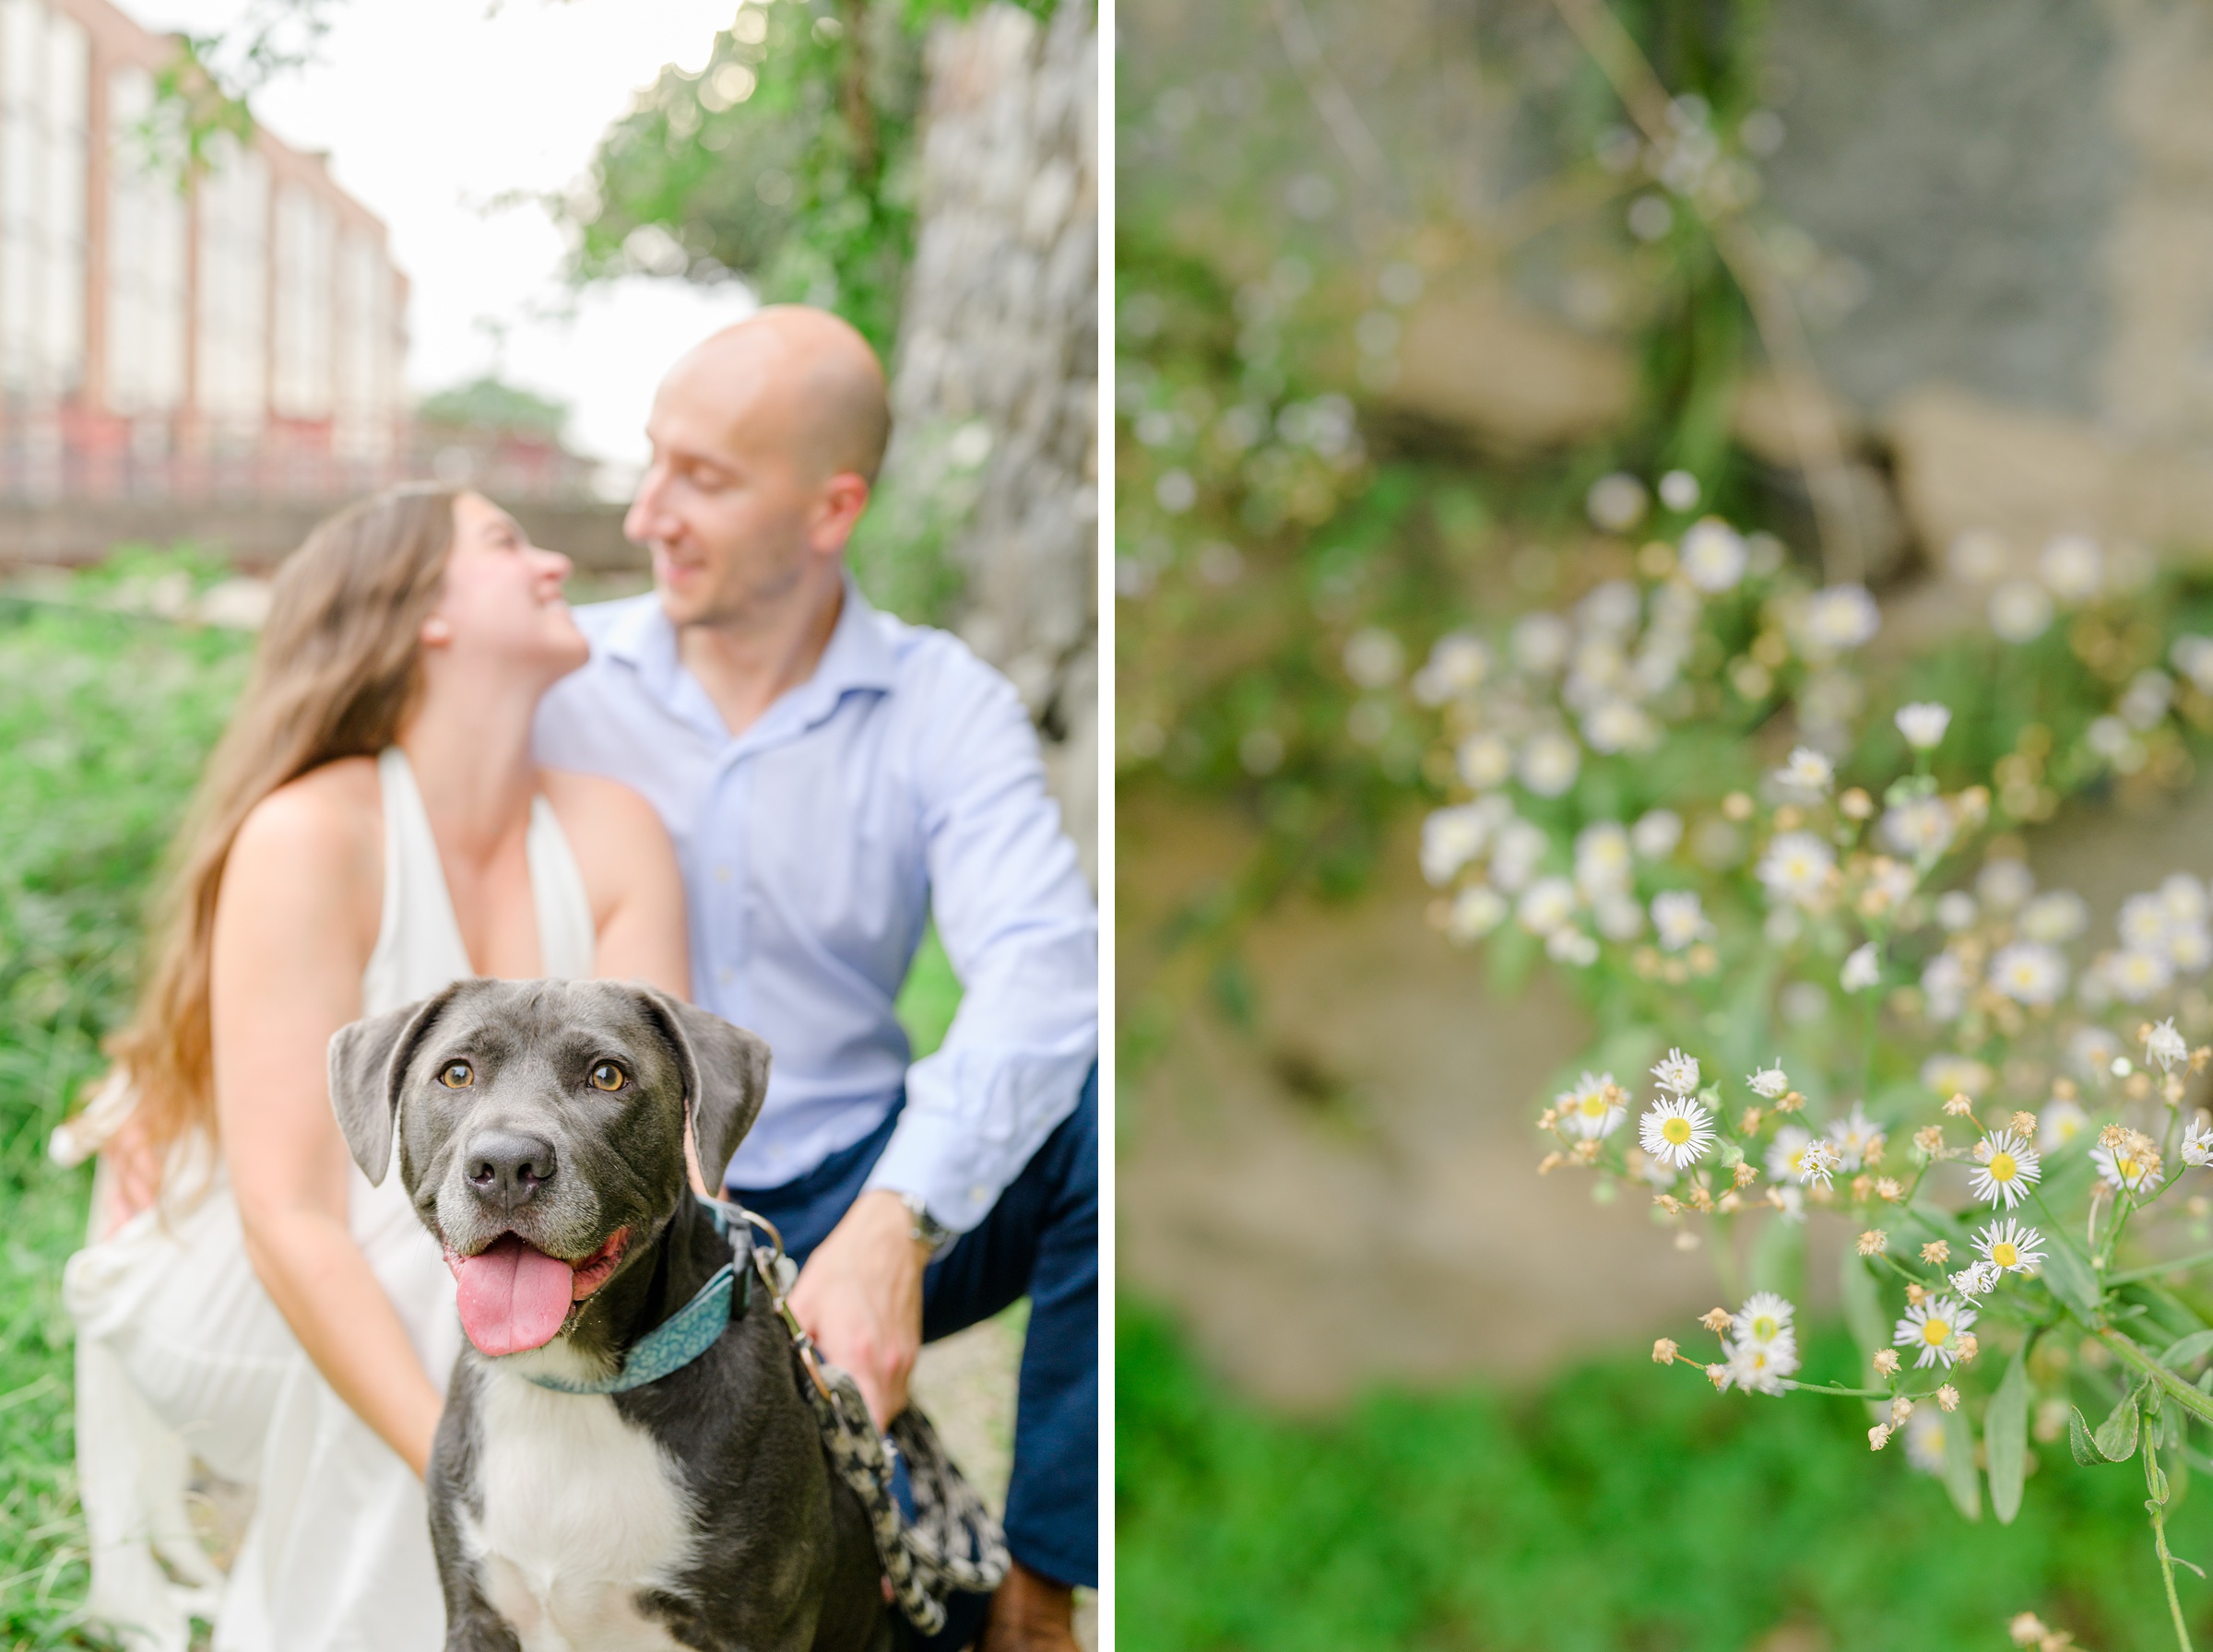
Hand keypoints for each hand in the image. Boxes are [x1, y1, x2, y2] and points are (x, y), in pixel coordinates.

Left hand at [787, 1189, 930, 1428]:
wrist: (890, 1238)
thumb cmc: (845, 1267)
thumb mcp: (805, 1301)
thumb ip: (791, 1343)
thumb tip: (774, 1375)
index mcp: (857, 1354)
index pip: (856, 1421)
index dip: (838, 1439)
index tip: (819, 1444)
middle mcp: (887, 1364)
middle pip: (876, 1423)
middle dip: (852, 1431)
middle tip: (825, 1431)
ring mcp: (904, 1359)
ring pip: (889, 1408)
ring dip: (867, 1413)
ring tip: (840, 1409)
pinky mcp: (911, 1351)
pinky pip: (896, 1388)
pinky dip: (878, 1393)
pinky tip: (857, 1382)